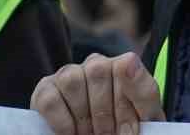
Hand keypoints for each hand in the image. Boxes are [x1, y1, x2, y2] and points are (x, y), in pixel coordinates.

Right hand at [30, 52, 164, 134]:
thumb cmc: (124, 127)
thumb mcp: (144, 115)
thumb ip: (143, 90)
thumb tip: (128, 61)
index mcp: (124, 64)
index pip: (127, 66)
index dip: (127, 103)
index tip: (129, 131)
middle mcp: (96, 63)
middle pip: (98, 72)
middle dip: (105, 114)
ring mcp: (69, 73)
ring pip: (72, 80)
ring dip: (82, 116)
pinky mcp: (45, 90)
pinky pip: (49, 99)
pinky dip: (61, 121)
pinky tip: (71, 134)